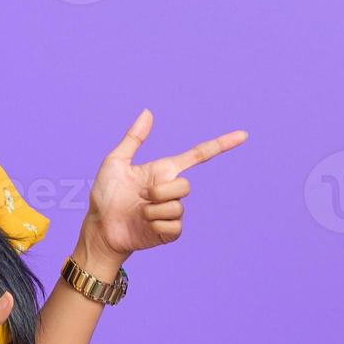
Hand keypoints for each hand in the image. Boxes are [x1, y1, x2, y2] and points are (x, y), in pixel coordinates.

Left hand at [83, 109, 248, 256]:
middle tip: (140, 197)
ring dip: (152, 211)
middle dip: (160, 191)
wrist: (100, 228)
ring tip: (138, 213)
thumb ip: (134, 138)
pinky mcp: (170, 232)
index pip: (198, 155)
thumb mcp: (115, 162)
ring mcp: (172, 211)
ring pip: (177, 207)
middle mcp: (171, 190)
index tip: (243, 135)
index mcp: (163, 171)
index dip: (221, 145)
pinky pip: (175, 225)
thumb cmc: (105, 195)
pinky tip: (144, 226)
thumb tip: (148, 112)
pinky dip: (156, 225)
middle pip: (185, 186)